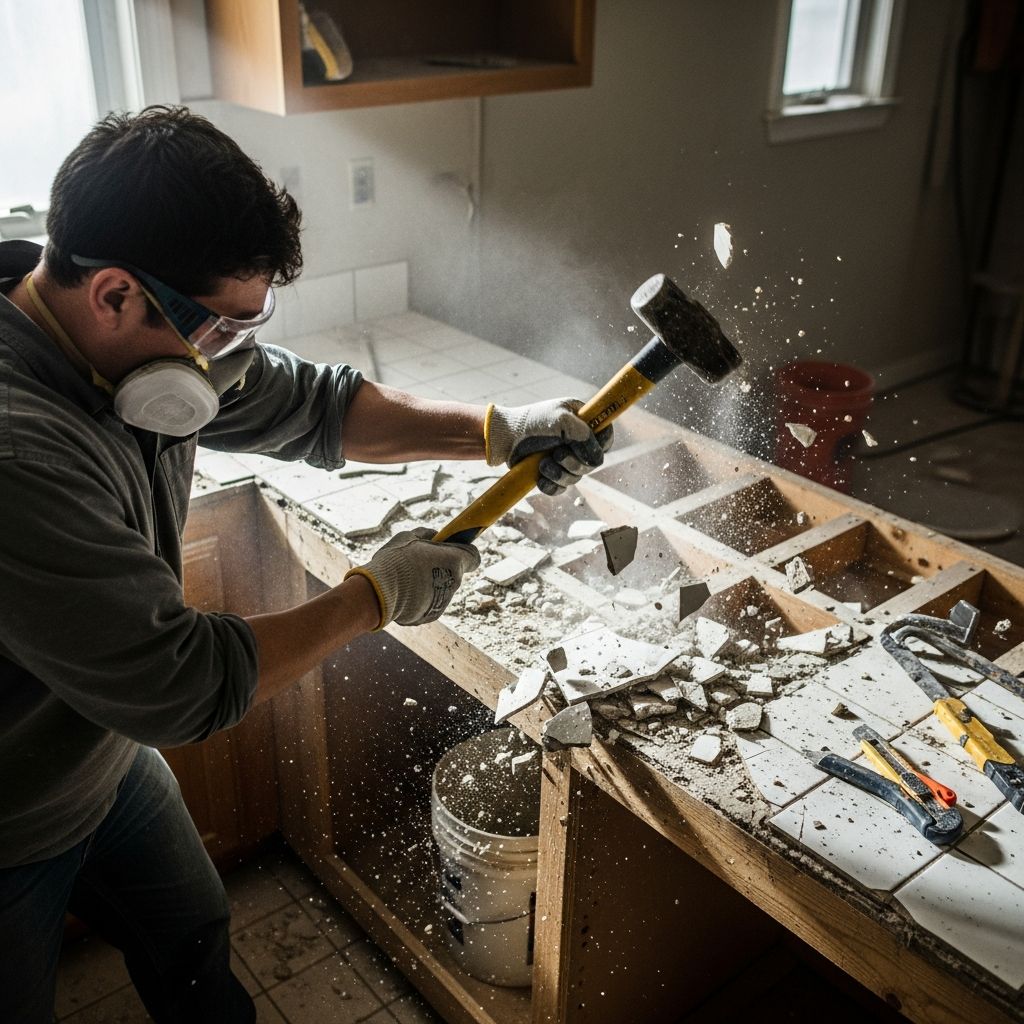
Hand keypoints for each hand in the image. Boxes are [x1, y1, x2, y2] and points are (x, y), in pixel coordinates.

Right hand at [345, 528, 479, 628]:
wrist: (380, 593)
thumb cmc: (396, 560)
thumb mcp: (409, 536)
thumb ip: (427, 535)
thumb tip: (434, 535)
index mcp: (454, 560)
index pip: (473, 557)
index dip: (463, 552)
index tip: (451, 549)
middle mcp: (454, 583)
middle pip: (454, 573)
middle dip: (442, 567)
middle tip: (421, 562)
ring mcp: (444, 602)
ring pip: (441, 589)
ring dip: (430, 584)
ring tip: (406, 580)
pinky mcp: (431, 616)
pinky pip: (430, 604)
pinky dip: (420, 599)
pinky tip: (404, 593)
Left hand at [485, 397, 613, 495]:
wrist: (505, 437)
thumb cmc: (533, 422)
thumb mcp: (560, 420)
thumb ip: (583, 435)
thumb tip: (597, 459)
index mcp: (584, 423)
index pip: (606, 437)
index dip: (602, 445)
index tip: (589, 447)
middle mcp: (577, 442)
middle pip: (592, 463)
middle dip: (575, 462)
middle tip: (557, 454)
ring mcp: (566, 459)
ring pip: (577, 477)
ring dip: (560, 473)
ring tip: (543, 464)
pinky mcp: (553, 474)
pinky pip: (561, 488)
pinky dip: (551, 485)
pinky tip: (540, 477)